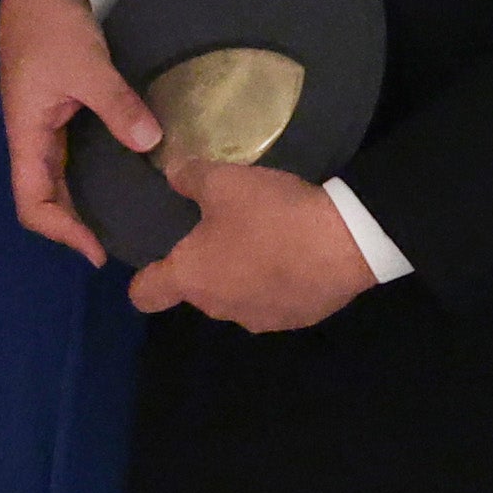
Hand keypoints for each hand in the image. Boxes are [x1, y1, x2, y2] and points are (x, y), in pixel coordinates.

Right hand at [0, 0, 165, 262]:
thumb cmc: (52, 27)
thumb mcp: (87, 65)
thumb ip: (117, 104)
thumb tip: (152, 144)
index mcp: (26, 134)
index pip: (31, 202)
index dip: (60, 232)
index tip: (97, 249)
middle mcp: (33, 138)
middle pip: (43, 199)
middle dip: (75, 226)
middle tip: (120, 242)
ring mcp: (46, 126)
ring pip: (58, 181)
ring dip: (83, 204)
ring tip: (123, 219)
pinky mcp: (61, 112)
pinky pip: (72, 158)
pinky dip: (92, 177)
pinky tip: (123, 177)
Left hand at [126, 158, 376, 332]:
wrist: (348, 242)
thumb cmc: (273, 214)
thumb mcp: (225, 182)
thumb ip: (189, 177)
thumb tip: (172, 173)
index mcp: (192, 279)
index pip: (144, 295)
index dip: (144, 279)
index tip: (157, 258)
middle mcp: (219, 309)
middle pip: (195, 292)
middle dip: (203, 266)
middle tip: (220, 229)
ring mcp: (260, 319)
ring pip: (235, 298)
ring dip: (240, 275)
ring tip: (262, 239)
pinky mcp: (297, 319)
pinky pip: (272, 302)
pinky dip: (274, 284)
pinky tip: (292, 256)